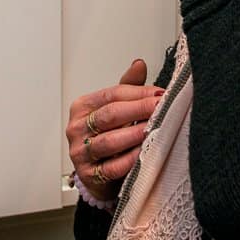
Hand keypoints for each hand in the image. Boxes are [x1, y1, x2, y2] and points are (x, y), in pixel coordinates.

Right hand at [66, 59, 163, 201]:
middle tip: (162, 107)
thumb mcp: (116, 109)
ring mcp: (80, 152)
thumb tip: (139, 64)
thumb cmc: (108, 137)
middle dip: (140, 109)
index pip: (112, 94)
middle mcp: (77, 128)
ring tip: (155, 128)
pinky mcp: (89, 175)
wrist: (100, 175)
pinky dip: (130, 159)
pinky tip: (144, 152)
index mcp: (82, 107)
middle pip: (110, 115)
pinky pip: (112, 167)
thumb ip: (128, 87)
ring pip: (109, 141)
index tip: (160, 93)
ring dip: (135, 134)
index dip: (138, 93)